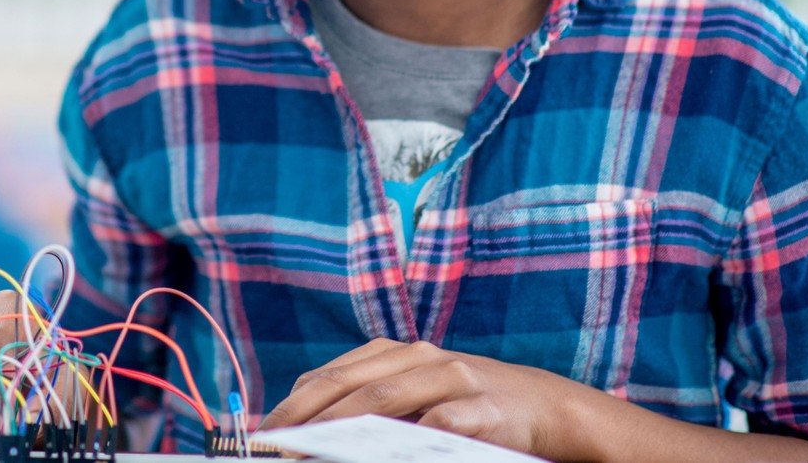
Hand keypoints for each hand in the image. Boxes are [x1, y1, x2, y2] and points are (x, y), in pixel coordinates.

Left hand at [260, 339, 602, 458]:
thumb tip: (311, 434)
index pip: (330, 376)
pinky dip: (414, 435)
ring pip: (388, 399)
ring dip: (348, 426)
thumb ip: (370, 405)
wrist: (541, 403)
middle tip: (282, 446)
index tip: (267, 432)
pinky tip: (388, 453)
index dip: (295, 404)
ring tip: (319, 450)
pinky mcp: (482, 406)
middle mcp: (417, 357)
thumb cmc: (464, 404)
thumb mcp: (414, 395)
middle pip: (351, 386)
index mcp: (392, 354)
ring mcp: (452, 377)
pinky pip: (442, 422)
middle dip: (311, 417)